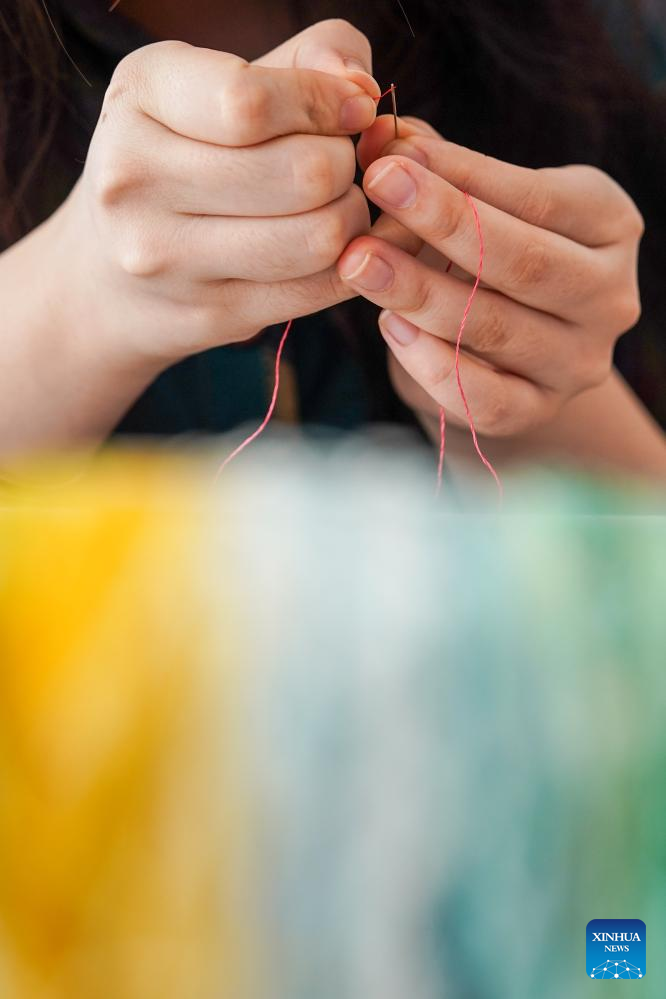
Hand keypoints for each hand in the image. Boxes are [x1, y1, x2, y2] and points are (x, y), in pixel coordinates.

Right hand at [58, 21, 381, 366]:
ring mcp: (166, 256)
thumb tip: (361, 90)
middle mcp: (136, 176)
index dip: (325, 103)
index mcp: (140, 94)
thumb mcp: (221, 85)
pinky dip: (345, 266)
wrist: (111, 276)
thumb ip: (305, 60)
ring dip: (351, 219)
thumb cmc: (189, 157)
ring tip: (335, 206)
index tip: (352, 110)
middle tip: (337, 165)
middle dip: (346, 164)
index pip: (253, 101)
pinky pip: (318, 289)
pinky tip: (329, 250)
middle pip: (305, 173)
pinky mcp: (207, 314)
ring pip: (320, 238)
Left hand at [337, 117, 643, 437]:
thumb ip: (439, 169)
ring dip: (420, 292)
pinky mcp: (539, 411)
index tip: (392, 154)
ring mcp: (578, 362)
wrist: (507, 350)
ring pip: (496, 329)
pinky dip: (433, 365)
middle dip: (444, 223)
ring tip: (359, 261)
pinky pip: (485, 398)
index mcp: (610, 225)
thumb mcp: (480, 203)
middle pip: (526, 263)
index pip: (538, 198)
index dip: (463, 175)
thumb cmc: (490, 254)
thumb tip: (382, 135)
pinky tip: (390, 327)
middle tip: (376, 190)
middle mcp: (609, 296)